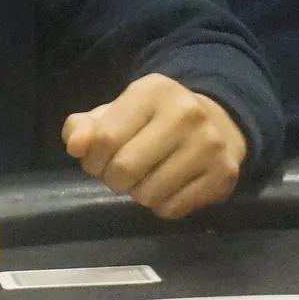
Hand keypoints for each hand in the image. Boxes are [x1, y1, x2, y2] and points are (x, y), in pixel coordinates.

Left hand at [62, 73, 245, 219]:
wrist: (220, 121)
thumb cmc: (155, 118)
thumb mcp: (119, 112)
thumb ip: (86, 127)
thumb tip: (75, 146)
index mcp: (153, 90)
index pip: (104, 138)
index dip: (92, 159)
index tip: (98, 160)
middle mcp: (186, 113)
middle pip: (125, 169)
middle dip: (113, 179)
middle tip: (121, 172)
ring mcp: (209, 144)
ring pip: (148, 195)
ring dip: (138, 193)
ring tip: (146, 177)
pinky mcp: (223, 175)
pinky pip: (172, 209)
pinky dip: (161, 205)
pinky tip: (168, 186)